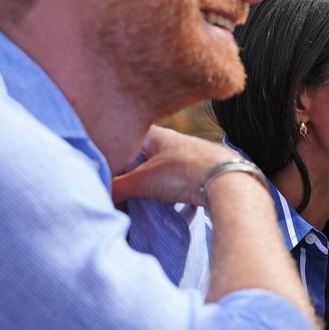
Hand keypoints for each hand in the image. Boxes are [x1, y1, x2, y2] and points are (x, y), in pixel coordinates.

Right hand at [111, 126, 238, 206]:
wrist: (229, 182)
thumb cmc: (184, 173)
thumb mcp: (143, 181)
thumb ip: (117, 186)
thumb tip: (99, 193)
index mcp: (159, 134)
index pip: (131, 132)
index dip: (117, 143)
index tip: (104, 156)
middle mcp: (177, 139)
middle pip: (148, 149)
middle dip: (135, 163)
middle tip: (120, 180)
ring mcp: (194, 153)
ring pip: (166, 163)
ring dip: (155, 175)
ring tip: (143, 191)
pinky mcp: (206, 169)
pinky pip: (182, 175)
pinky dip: (174, 184)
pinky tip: (170, 196)